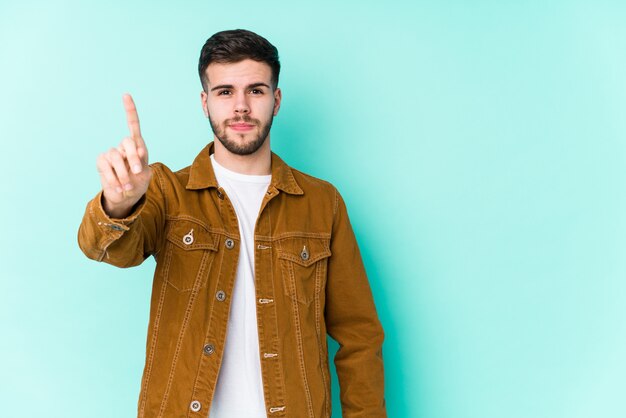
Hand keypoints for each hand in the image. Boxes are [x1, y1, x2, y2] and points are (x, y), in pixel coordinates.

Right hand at [96, 93, 151, 217]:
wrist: (126, 197)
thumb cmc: (138, 184)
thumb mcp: (145, 174)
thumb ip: (143, 160)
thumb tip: (139, 148)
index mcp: (137, 146)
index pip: (133, 126)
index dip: (130, 111)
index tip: (126, 95)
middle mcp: (123, 147)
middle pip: (127, 141)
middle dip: (134, 157)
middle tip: (138, 171)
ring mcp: (111, 154)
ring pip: (116, 156)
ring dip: (124, 173)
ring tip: (128, 186)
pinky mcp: (102, 162)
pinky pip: (106, 166)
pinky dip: (114, 179)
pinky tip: (119, 187)